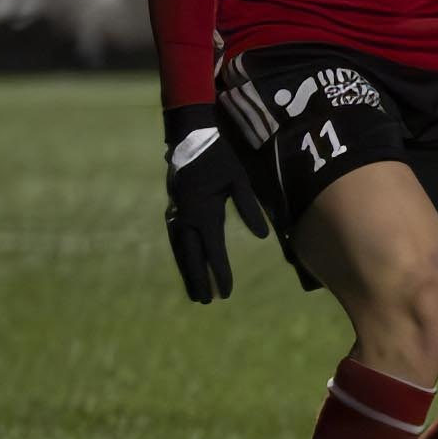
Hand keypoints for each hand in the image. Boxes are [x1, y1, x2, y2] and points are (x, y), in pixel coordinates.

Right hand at [162, 104, 274, 303]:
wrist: (191, 136)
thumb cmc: (220, 157)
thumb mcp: (239, 180)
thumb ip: (250, 208)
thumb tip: (264, 236)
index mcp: (204, 211)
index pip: (213, 250)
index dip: (219, 272)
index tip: (224, 292)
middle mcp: (186, 216)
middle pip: (191, 256)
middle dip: (199, 280)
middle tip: (207, 301)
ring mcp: (176, 213)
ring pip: (180, 250)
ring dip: (187, 272)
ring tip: (196, 293)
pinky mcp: (173, 209)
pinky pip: (176, 239)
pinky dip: (181, 256)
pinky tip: (186, 266)